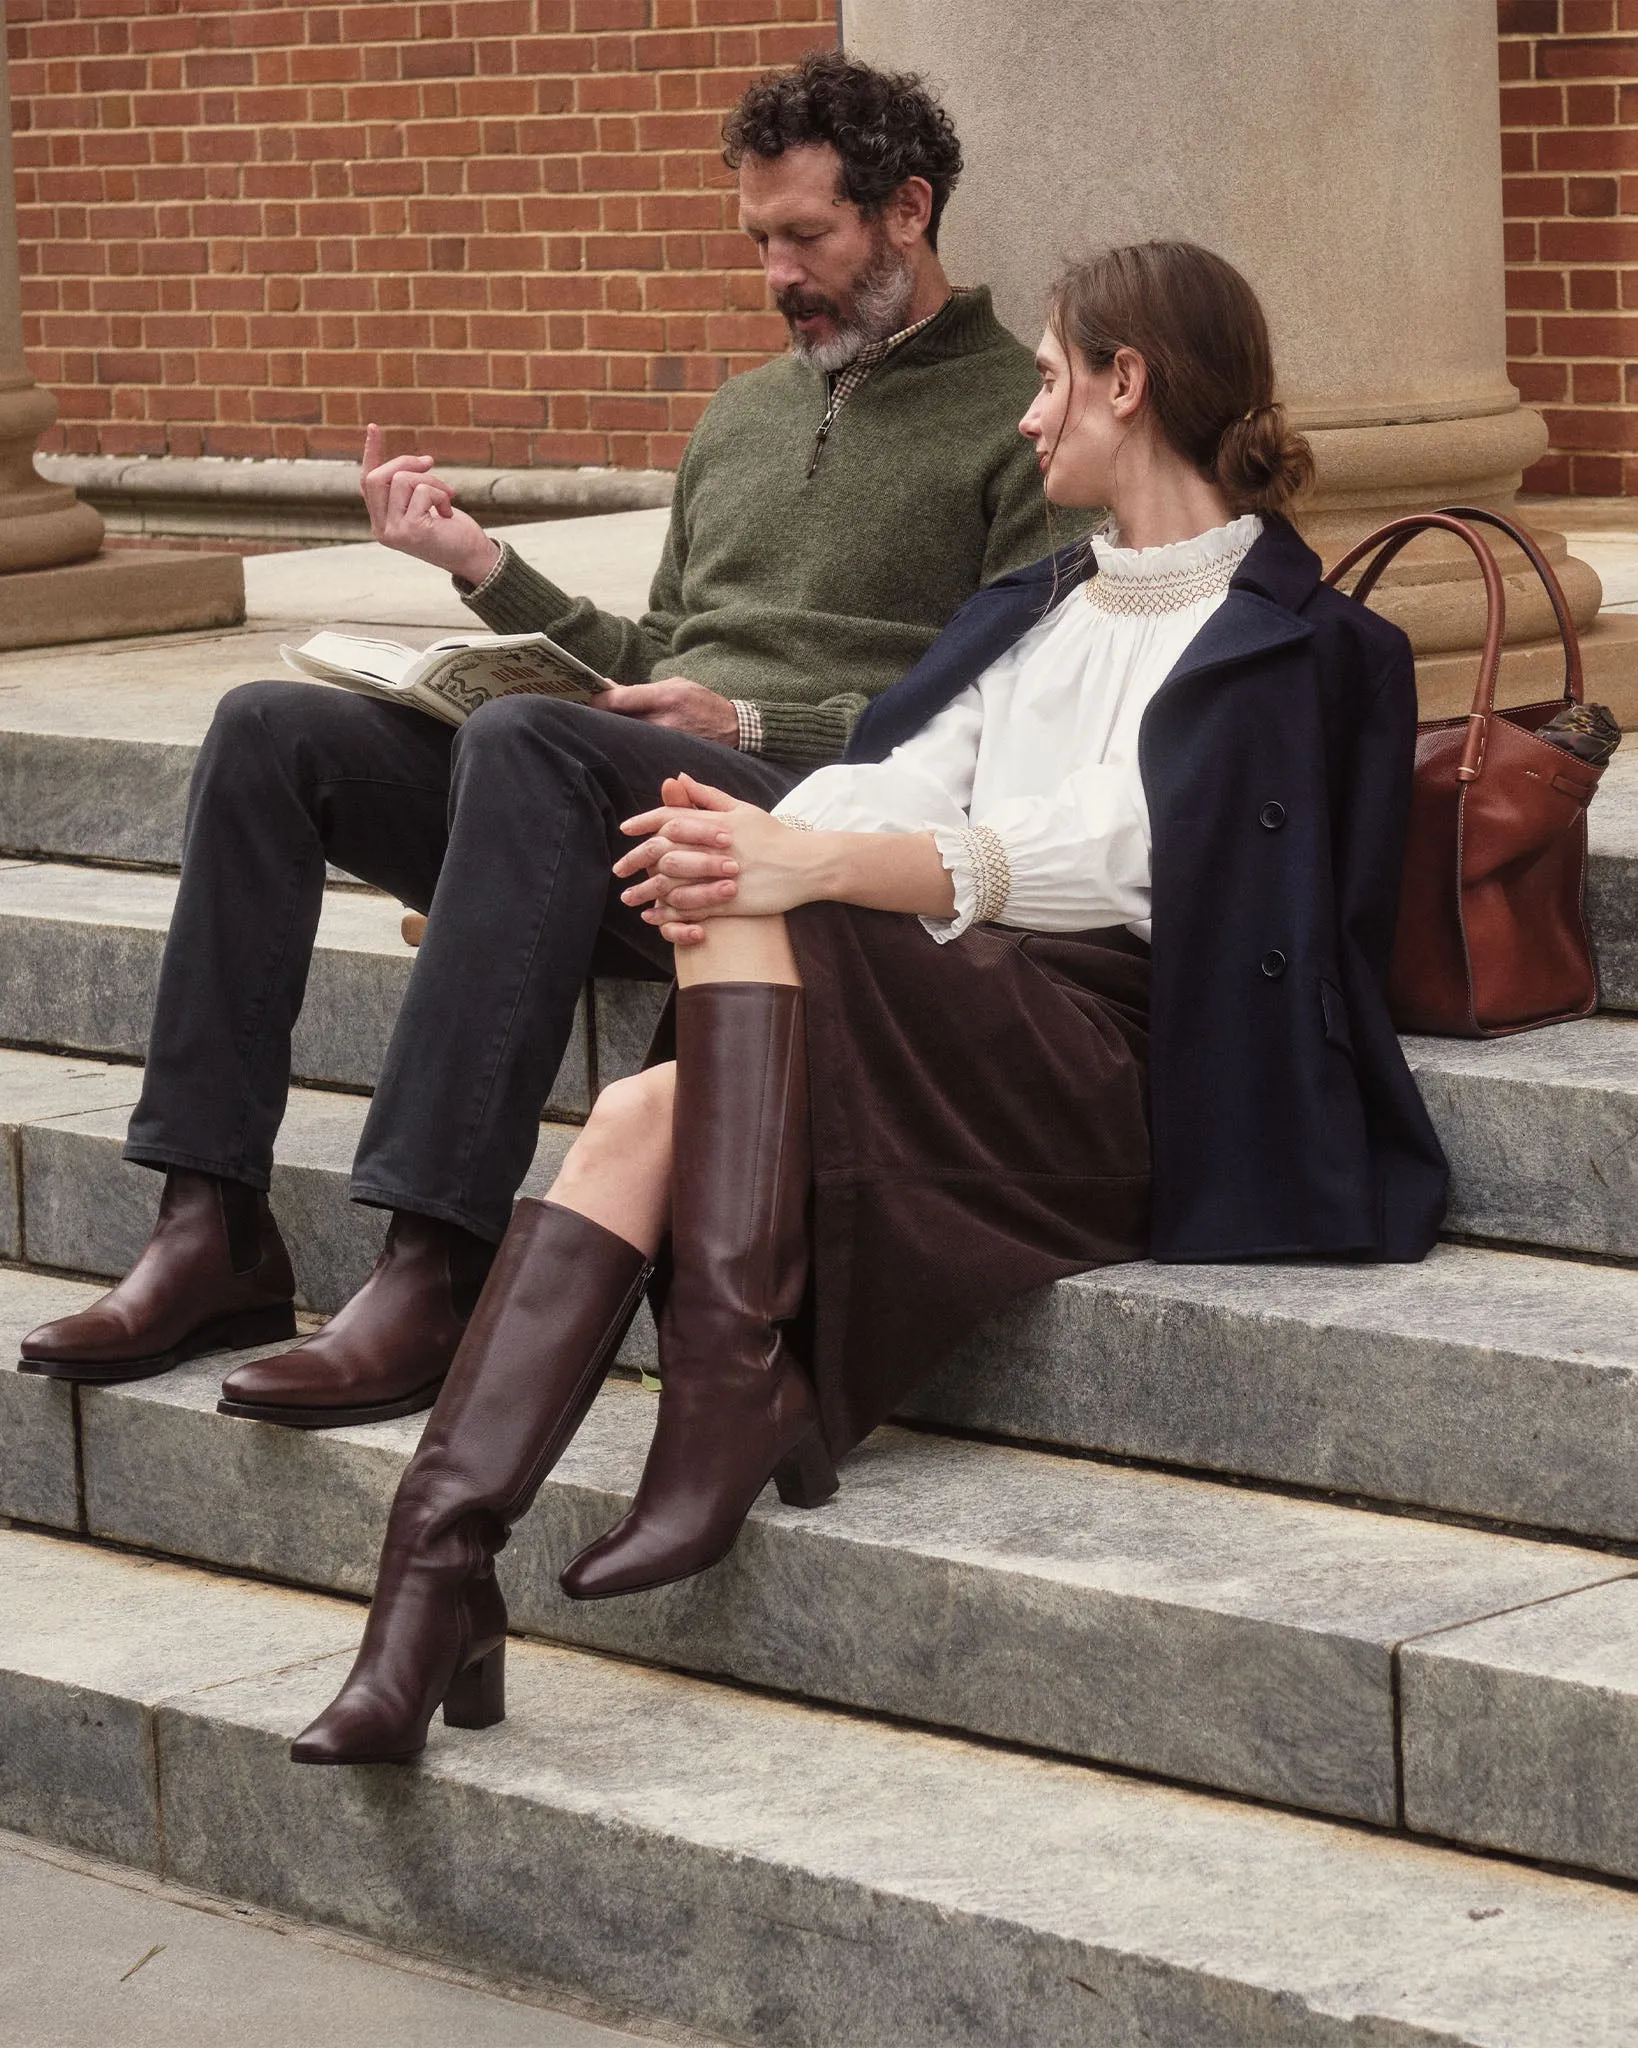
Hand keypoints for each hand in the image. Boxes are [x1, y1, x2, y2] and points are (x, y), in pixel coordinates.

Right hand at [361, 422, 500, 582]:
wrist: (472, 558)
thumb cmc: (451, 530)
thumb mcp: (426, 505)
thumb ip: (411, 489)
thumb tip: (419, 461)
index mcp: (381, 521)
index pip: (368, 483)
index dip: (371, 454)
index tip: (374, 427)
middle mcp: (381, 529)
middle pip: (377, 477)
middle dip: (406, 463)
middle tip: (431, 463)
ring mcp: (394, 531)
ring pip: (401, 480)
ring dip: (431, 481)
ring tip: (447, 497)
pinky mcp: (411, 530)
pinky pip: (422, 491)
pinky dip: (440, 495)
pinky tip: (448, 513)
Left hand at [597, 677, 738, 746]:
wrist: (733, 729)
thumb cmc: (702, 703)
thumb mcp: (675, 685)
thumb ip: (642, 690)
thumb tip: (610, 688)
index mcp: (663, 697)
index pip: (617, 700)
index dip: (596, 700)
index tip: (586, 699)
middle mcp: (661, 721)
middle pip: (617, 722)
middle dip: (601, 718)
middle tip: (588, 715)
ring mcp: (664, 742)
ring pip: (626, 739)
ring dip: (613, 734)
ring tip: (603, 730)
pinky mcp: (666, 757)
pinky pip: (639, 752)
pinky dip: (628, 747)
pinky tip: (622, 745)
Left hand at [614, 774, 820, 943]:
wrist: (806, 864)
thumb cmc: (774, 835)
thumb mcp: (741, 808)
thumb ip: (707, 796)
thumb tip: (678, 778)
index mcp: (714, 822)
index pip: (669, 818)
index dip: (643, 823)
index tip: (625, 830)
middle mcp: (713, 848)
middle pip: (663, 852)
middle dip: (636, 861)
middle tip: (619, 870)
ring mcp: (719, 876)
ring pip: (672, 883)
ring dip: (647, 892)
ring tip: (630, 898)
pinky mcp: (729, 901)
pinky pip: (691, 908)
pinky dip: (670, 913)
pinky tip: (656, 916)